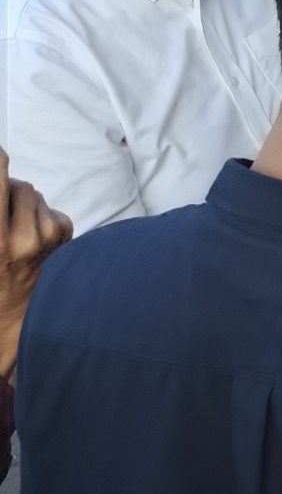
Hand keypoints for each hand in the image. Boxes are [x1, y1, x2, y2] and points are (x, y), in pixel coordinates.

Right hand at [0, 153, 72, 379]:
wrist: (11, 323)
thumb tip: (2, 170)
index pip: (0, 178)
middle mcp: (20, 238)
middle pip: (17, 185)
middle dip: (5, 187)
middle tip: (1, 203)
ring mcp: (46, 239)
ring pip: (34, 195)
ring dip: (22, 202)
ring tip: (11, 228)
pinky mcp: (63, 241)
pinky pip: (50, 209)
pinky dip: (39, 215)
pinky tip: (30, 237)